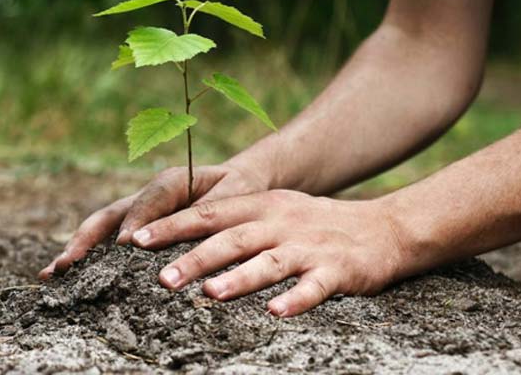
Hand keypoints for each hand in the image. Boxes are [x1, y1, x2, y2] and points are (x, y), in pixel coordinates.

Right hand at [38, 161, 270, 278]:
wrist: (238, 182)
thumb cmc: (239, 189)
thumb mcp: (235, 194)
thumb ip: (213, 208)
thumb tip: (190, 228)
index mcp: (172, 181)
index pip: (149, 200)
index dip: (136, 221)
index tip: (125, 246)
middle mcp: (147, 195)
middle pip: (110, 215)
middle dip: (87, 239)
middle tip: (67, 264)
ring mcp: (137, 211)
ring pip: (101, 228)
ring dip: (77, 249)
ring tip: (52, 273)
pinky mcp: (136, 226)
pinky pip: (108, 240)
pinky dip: (87, 257)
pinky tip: (67, 277)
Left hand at [128, 190, 405, 315]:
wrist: (383, 228)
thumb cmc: (314, 224)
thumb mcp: (274, 211)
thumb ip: (233, 222)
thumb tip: (179, 238)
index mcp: (262, 206)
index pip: (209, 213)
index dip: (172, 226)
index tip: (137, 240)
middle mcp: (281, 222)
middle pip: (232, 239)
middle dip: (195, 257)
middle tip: (162, 278)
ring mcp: (309, 246)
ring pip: (269, 262)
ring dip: (239, 278)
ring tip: (210, 295)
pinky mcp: (337, 270)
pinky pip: (314, 287)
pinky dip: (295, 300)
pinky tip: (275, 313)